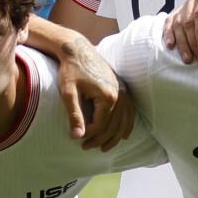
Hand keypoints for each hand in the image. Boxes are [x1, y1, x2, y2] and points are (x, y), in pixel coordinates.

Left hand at [56, 34, 132, 149]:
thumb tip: (77, 136)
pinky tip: (123, 135)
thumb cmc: (71, 70)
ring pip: (123, 121)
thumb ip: (74, 115)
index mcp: (108, 96)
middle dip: (100, 140)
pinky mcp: (122, 88)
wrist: (77, 50)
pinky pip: (129, 112)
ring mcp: (123, 91)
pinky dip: (127, 125)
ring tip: (103, 148)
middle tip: (85, 148)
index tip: (77, 139)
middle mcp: (119, 94)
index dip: (90, 135)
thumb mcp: (68, 93)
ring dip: (115, 137)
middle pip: (113, 126)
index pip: (101, 125)